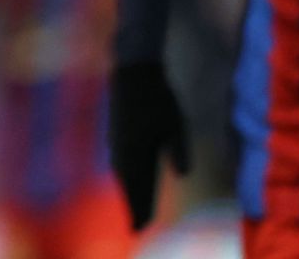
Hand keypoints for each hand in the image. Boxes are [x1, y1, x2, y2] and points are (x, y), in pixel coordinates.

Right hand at [108, 60, 188, 230]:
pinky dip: (124, 174)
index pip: (138, 190)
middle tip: (139, 223)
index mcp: (137, 153)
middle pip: (128, 185)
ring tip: (136, 203)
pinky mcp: (114, 132)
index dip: (141, 209)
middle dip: (134, 204)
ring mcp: (116, 141)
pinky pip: (118, 162)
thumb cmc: (159, 98)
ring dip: (128, 189)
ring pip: (121, 174)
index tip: (143, 226)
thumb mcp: (176, 126)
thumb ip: (180, 152)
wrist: (133, 70)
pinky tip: (128, 175)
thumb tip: (184, 175)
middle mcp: (122, 151)